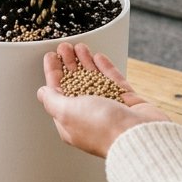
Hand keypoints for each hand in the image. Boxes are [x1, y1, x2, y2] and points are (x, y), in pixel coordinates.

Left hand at [36, 43, 172, 157]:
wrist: (139, 135)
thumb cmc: (103, 128)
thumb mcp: (67, 112)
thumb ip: (53, 100)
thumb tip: (42, 93)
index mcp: (71, 122)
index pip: (57, 93)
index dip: (53, 73)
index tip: (51, 57)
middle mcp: (89, 116)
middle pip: (74, 83)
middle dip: (68, 64)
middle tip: (64, 47)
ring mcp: (109, 108)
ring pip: (93, 79)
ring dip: (85, 62)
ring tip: (79, 46)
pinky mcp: (126, 101)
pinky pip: (113, 80)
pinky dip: (104, 67)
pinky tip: (98, 57)